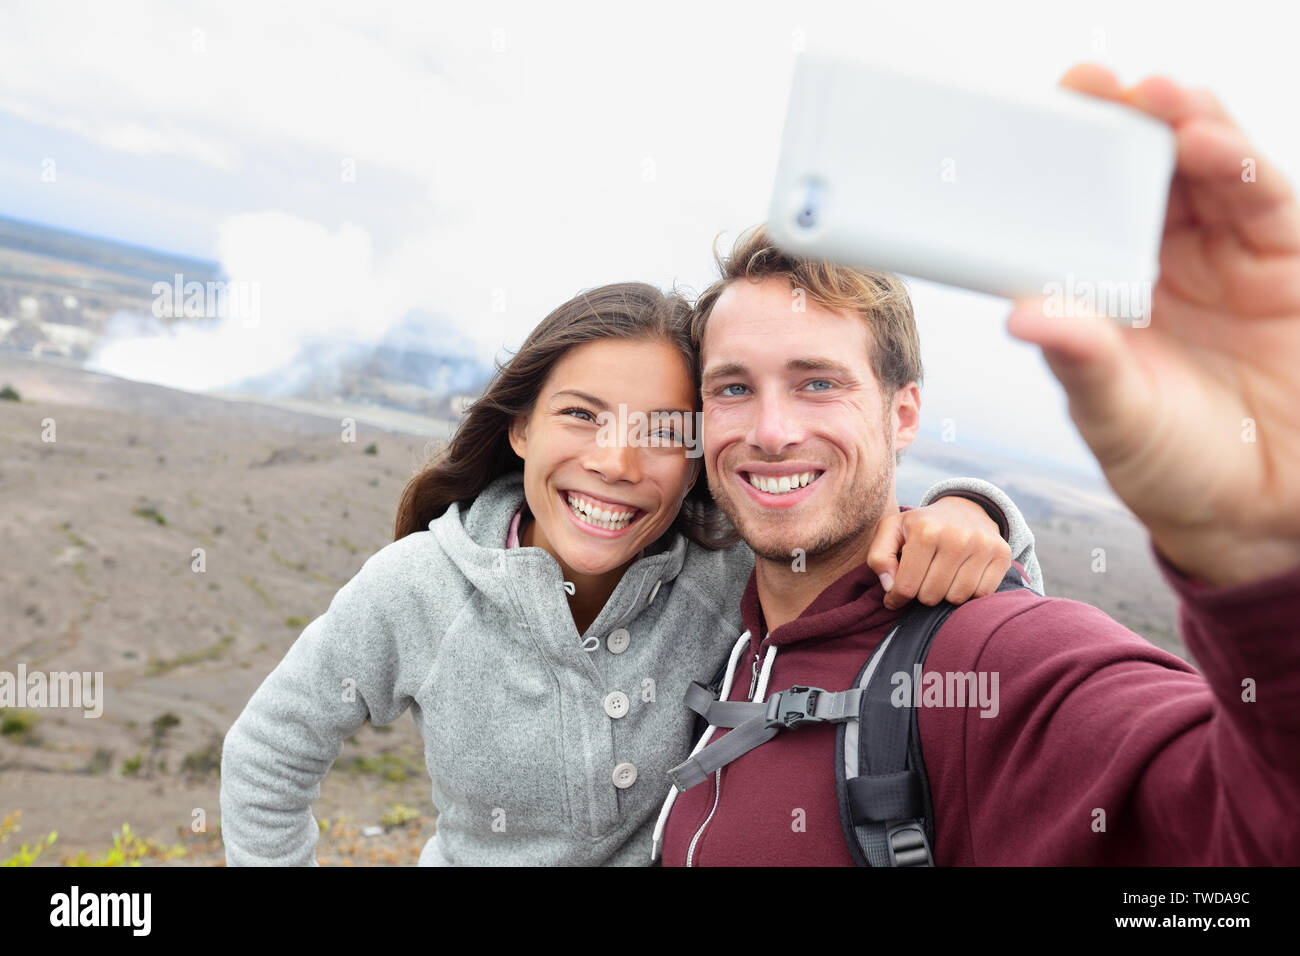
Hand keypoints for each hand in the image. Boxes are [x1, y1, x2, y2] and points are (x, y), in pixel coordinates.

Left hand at [868, 497, 1012, 610]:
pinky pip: (981, 595)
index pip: (906, 587)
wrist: (964, 509)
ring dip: (945, 595)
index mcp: (925, 531)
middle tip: (922, 580)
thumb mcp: (892, 530)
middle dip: (921, 594)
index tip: (895, 596)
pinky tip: (960, 577)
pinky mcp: (1002, 554)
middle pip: (931, 596)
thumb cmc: (922, 525)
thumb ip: (879, 557)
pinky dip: (968, 593)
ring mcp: (982, 545)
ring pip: (956, 598)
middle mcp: (956, 537)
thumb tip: (889, 586)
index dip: (896, 598)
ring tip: (940, 578)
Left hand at [1006, 65, 1299, 586]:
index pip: (1079, 209)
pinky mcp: (1278, 259)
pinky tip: (1202, 138)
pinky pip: (1258, 196)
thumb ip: (1081, 360)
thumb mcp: (1113, 414)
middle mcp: (1160, 262)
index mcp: (1103, 290)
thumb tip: (1024, 314)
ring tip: (1151, 97)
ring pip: (1199, 168)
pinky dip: (1232, 159)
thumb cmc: (1169, 461)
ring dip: (1177, 124)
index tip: (1031, 124)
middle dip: (1117, 122)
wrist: (1254, 507)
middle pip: (1139, 171)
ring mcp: (1221, 255)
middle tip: (1089, 86)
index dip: (1061, 164)